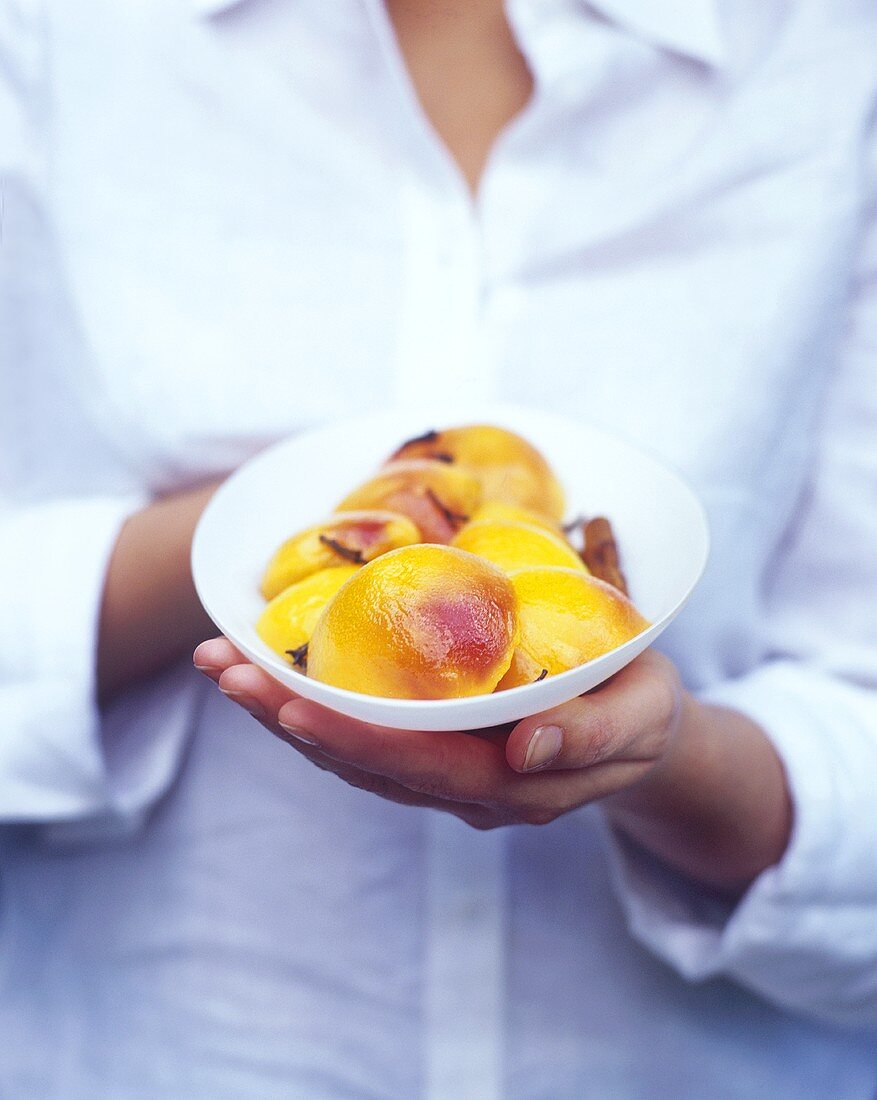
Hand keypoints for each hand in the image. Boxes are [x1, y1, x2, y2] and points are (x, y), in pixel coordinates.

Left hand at [194, 637, 791, 896]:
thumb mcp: (643, 714)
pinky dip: (313, 706)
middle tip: (222, 670)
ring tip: (222, 666)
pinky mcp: (436, 749)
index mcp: (514, 783)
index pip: (421, 766)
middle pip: (364, 762)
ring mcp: (446, 772)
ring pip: (352, 752)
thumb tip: (528, 750)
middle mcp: (465, 788)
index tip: (289, 704)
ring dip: (283, 712)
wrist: (640, 730)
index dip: (354, 738)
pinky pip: (366, 736)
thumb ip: (595, 736)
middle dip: (289, 718)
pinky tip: (270, 673)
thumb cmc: (642, 709)